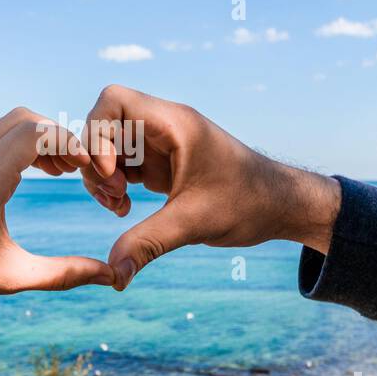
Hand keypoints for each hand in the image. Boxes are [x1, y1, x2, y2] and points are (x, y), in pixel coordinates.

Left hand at [0, 108, 112, 357]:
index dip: (70, 144)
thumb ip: (66, 274)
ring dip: (40, 138)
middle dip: (58, 136)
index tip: (91, 169)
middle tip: (81, 167)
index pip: (36, 133)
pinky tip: (40, 173)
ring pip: (9, 124)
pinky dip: (22, 144)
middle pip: (25, 118)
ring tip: (65, 171)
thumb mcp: (14, 277)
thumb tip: (111, 276)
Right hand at [79, 85, 341, 289]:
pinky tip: (125, 209)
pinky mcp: (161, 164)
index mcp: (174, 124)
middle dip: (97, 160)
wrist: (279, 206)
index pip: (114, 100)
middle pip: (104, 123)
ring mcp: (161, 144)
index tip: (113, 173)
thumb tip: (112, 275)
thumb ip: (148, 243)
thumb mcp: (193, 224)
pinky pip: (122, 163)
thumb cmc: (247, 203)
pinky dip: (114, 184)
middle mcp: (164, 127)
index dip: (98, 134)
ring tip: (119, 205)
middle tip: (115, 194)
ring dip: (103, 176)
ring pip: (109, 146)